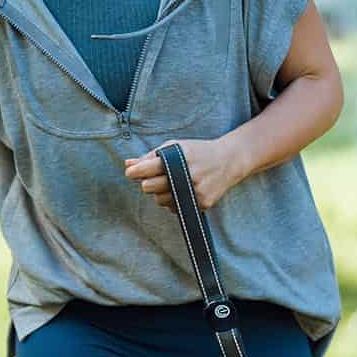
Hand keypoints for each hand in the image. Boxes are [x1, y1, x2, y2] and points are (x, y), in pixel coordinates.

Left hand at [124, 137, 246, 212]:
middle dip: (147, 183)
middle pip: (149, 187)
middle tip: (154, 178)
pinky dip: (174, 202)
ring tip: (173, 184)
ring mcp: (195, 191)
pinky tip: (183, 192)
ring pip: (160, 201)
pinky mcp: (202, 203)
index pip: (145, 169)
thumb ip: (150, 156)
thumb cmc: (197, 152)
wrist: (228, 161)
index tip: (131, 173)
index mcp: (177, 158)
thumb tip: (128, 164)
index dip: (134, 172)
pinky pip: (174, 209)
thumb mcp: (175, 148)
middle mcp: (186, 175)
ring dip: (162, 194)